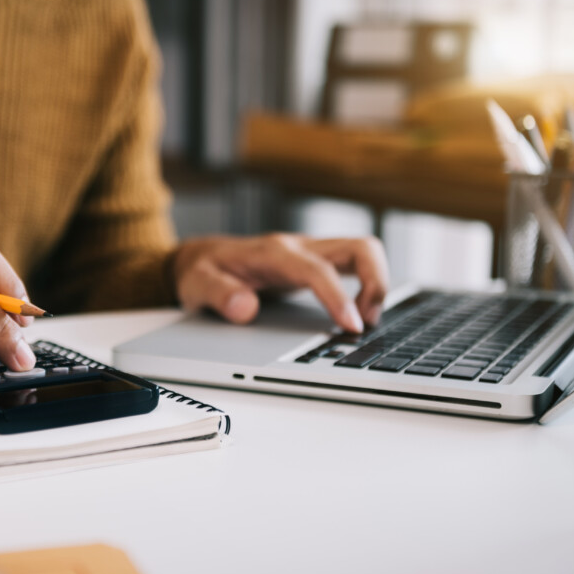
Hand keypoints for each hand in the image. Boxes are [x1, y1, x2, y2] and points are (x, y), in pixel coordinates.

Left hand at [173, 234, 388, 331]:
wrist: (200, 256)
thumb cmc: (201, 270)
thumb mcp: (197, 285)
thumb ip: (218, 295)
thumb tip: (244, 308)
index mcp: (273, 252)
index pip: (317, 270)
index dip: (338, 297)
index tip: (352, 327)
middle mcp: (298, 246)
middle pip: (360, 248)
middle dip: (376, 284)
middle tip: (366, 323)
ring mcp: (310, 252)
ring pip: (363, 252)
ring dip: (377, 285)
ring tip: (365, 321)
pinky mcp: (316, 261)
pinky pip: (355, 264)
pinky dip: (367, 286)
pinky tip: (357, 313)